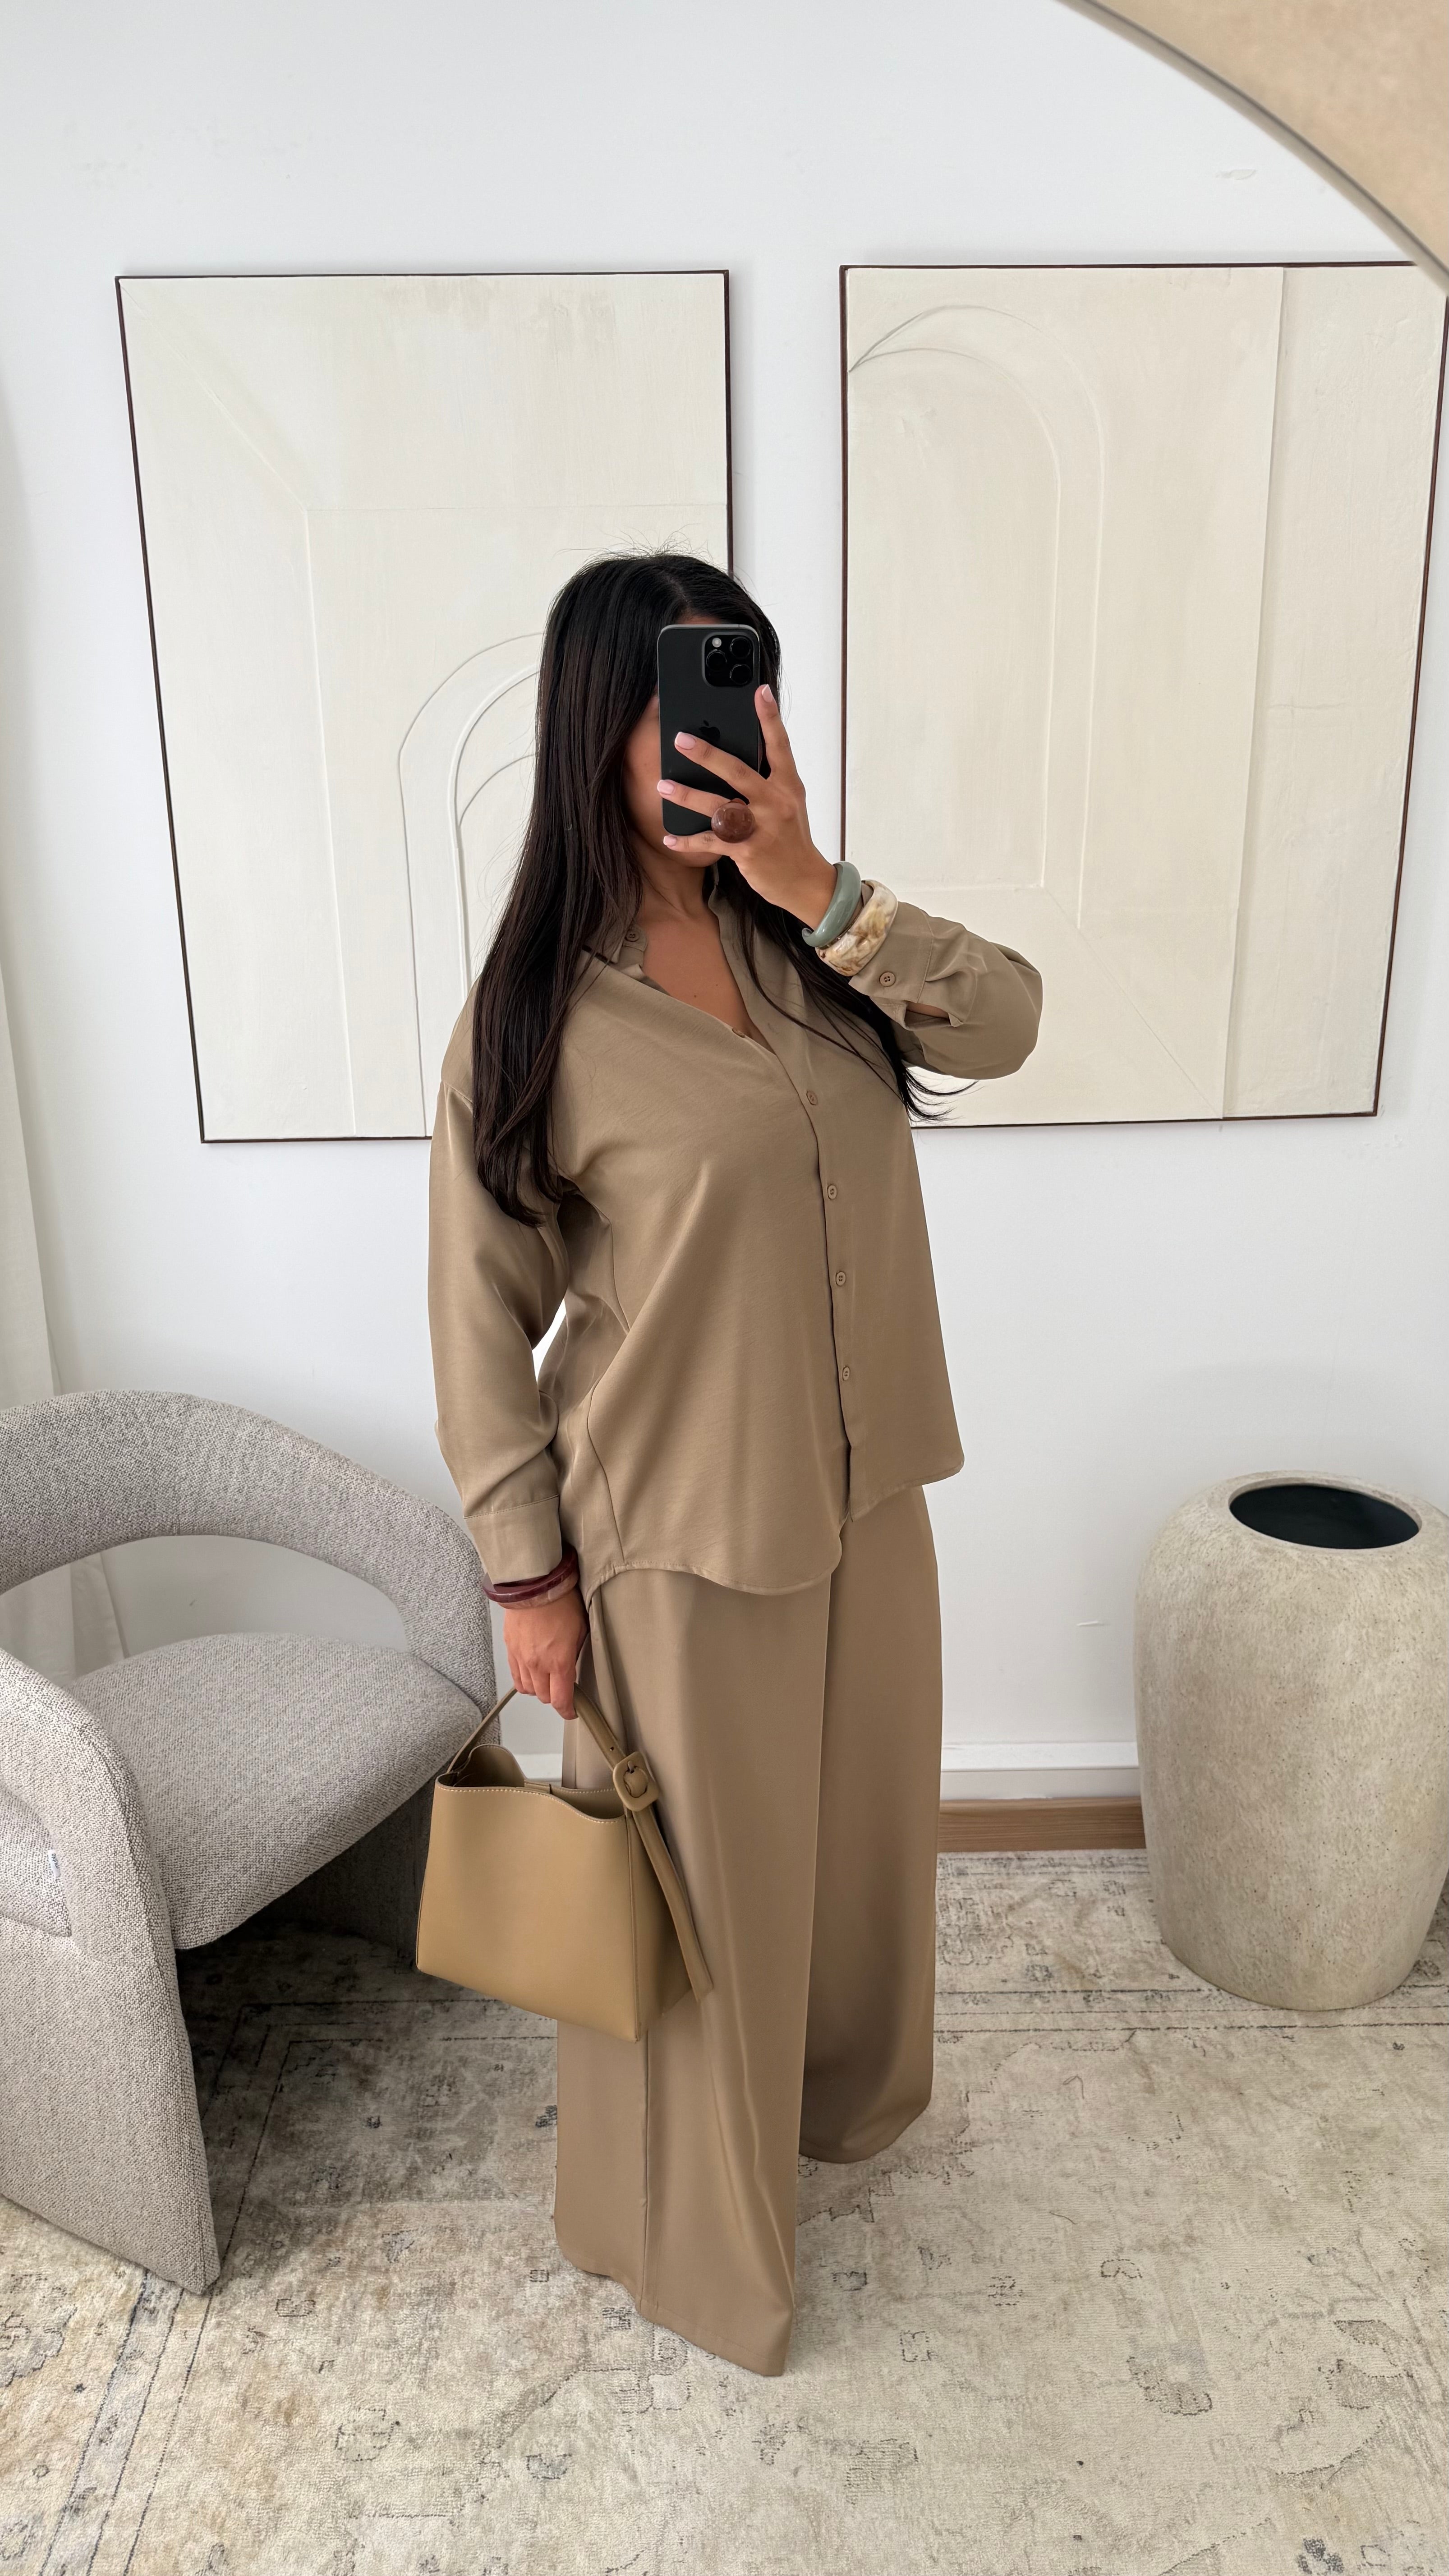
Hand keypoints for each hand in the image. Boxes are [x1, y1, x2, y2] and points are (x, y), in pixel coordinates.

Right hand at [503, 1586, 587, 1718]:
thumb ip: (574, 1654)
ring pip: (529, 1689)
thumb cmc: (559, 1603)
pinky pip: (516, 1676)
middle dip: (555, 1697)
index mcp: (559, 1662)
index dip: (567, 1711)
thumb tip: (572, 1667)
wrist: (534, 1586)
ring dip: (539, 1689)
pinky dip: (524, 1679)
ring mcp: (522, 1658)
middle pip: (544, 1697)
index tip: (571, 1711)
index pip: (561, 1700)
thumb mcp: (580, 1630)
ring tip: (546, 1679)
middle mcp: (538, 1665)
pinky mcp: (510, 1650)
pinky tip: (531, 1673)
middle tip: (562, 1689)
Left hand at [658, 685, 837, 929]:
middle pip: (738, 772)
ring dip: (688, 796)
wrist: (804, 881)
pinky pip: (711, 843)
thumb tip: (738, 753)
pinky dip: (688, 841)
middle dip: (707, 755)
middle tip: (681, 739)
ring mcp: (761, 828)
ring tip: (663, 785)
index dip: (770, 718)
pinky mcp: (747, 852)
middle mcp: (776, 803)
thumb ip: (768, 779)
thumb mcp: (788, 802)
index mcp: (788, 786)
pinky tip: (669, 837)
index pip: (780, 746)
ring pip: (718, 807)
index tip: (760, 691)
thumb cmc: (790, 836)